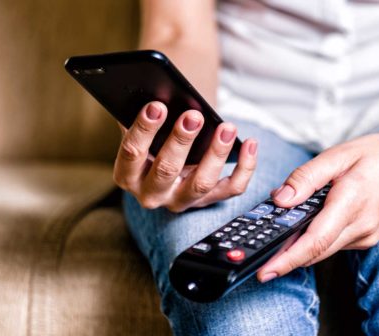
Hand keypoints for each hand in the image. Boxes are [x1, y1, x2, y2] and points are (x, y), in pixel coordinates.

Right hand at [113, 101, 257, 211]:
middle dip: (180, 141)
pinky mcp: (208, 201)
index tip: (157, 105)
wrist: (168, 165)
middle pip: (166, 170)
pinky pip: (231, 188)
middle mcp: (152, 194)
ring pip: (201, 183)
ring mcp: (181, 200)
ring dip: (216, 153)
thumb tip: (158, 92)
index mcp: (128, 175)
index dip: (144, 129)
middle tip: (193, 116)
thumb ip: (146, 117)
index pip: (132, 154)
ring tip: (227, 127)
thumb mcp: (144, 131)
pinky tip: (251, 143)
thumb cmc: (153, 140)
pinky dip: (245, 167)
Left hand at [257, 124, 378, 281]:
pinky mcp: (369, 237)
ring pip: (325, 249)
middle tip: (260, 260)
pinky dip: (318, 240)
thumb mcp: (340, 154)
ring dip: (301, 248)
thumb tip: (280, 199)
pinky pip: (336, 244)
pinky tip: (307, 228)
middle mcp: (362, 226)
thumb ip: (307, 177)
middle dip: (286, 259)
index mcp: (352, 201)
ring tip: (279, 240)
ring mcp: (368, 235)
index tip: (265, 271)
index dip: (287, 259)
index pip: (315, 241)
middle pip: (316, 252)